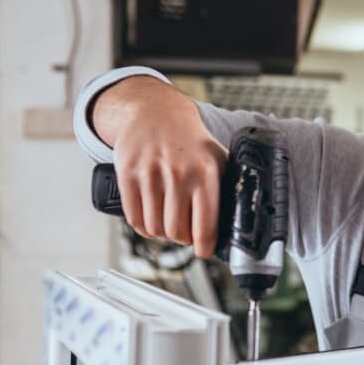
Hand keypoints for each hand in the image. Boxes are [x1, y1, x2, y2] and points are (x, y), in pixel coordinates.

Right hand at [94, 76, 225, 257]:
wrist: (156, 113)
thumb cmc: (191, 142)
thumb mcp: (218, 159)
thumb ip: (227, 188)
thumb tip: (236, 224)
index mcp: (206, 173)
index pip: (205, 226)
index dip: (204, 247)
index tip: (204, 251)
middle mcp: (178, 174)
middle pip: (177, 233)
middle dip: (183, 239)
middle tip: (186, 234)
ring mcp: (150, 174)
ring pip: (154, 229)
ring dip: (162, 234)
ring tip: (169, 225)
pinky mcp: (127, 174)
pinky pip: (133, 218)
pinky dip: (143, 227)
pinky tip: (152, 221)